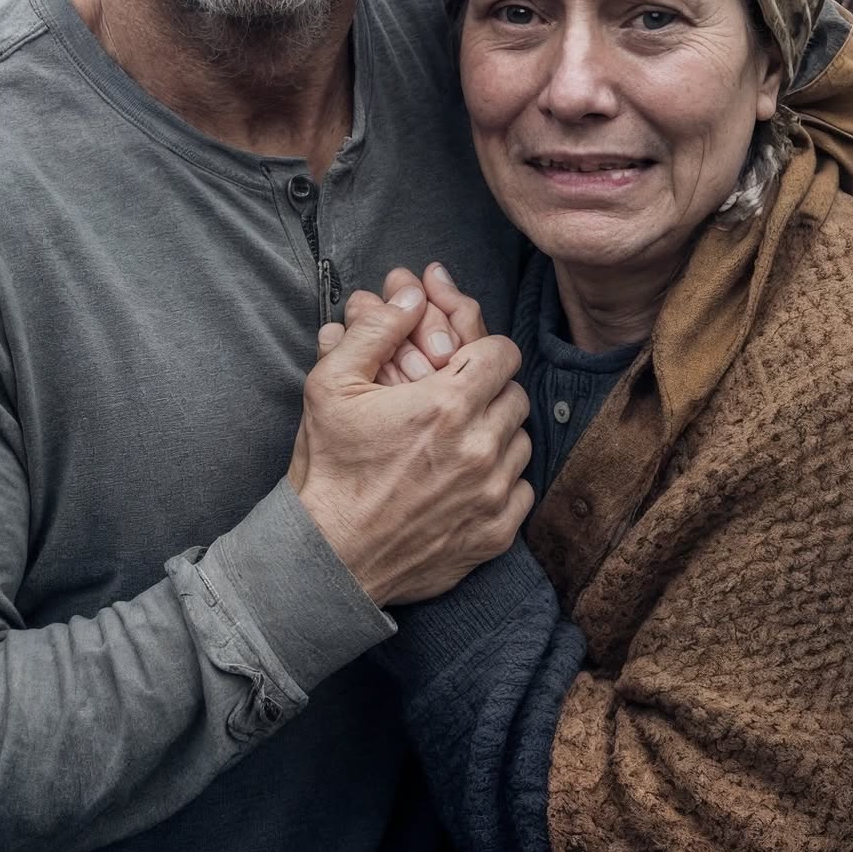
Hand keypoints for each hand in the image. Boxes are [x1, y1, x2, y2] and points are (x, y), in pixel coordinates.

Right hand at [289, 286, 530, 606]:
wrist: (329, 556)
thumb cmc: (330, 467)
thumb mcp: (331, 384)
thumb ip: (375, 329)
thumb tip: (412, 295)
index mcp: (446, 404)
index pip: (503, 352)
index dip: (481, 349)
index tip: (460, 362)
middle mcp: (480, 448)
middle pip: (515, 395)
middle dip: (488, 389)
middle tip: (454, 399)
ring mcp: (492, 495)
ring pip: (522, 441)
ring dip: (497, 433)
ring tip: (458, 438)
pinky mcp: (495, 534)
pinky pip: (523, 490)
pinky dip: (502, 480)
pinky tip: (466, 478)